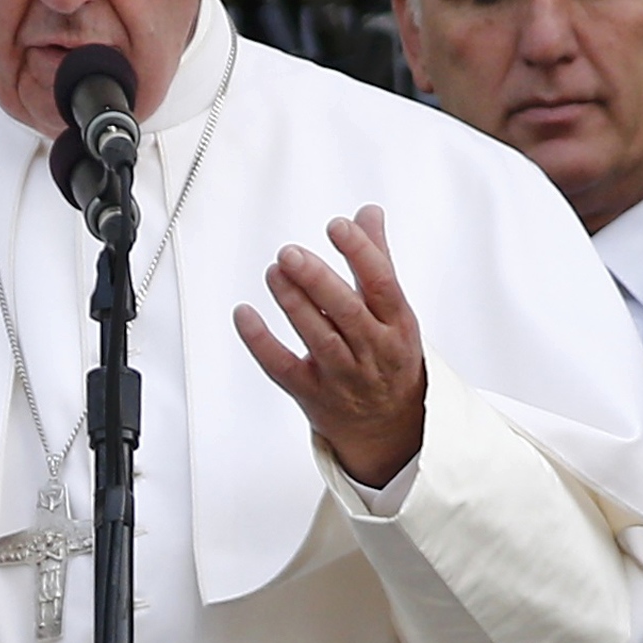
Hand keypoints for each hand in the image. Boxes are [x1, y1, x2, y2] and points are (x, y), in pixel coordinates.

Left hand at [234, 205, 424, 488]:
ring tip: (274, 271)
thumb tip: (368, 213)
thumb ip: (377, 260)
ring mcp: (342, 376)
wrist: (391, 430)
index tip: (337, 226)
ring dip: (292, 303)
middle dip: (317, 280)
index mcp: (398, 325)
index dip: (361, 253)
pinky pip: (283, 368)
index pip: (382, 284)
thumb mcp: (395, 312)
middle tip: (290, 253)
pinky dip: (261, 342)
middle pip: (346, 313)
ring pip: (317, 338)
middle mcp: (373, 350)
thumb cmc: (389, 358)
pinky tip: (244, 314)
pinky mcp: (311, 394)